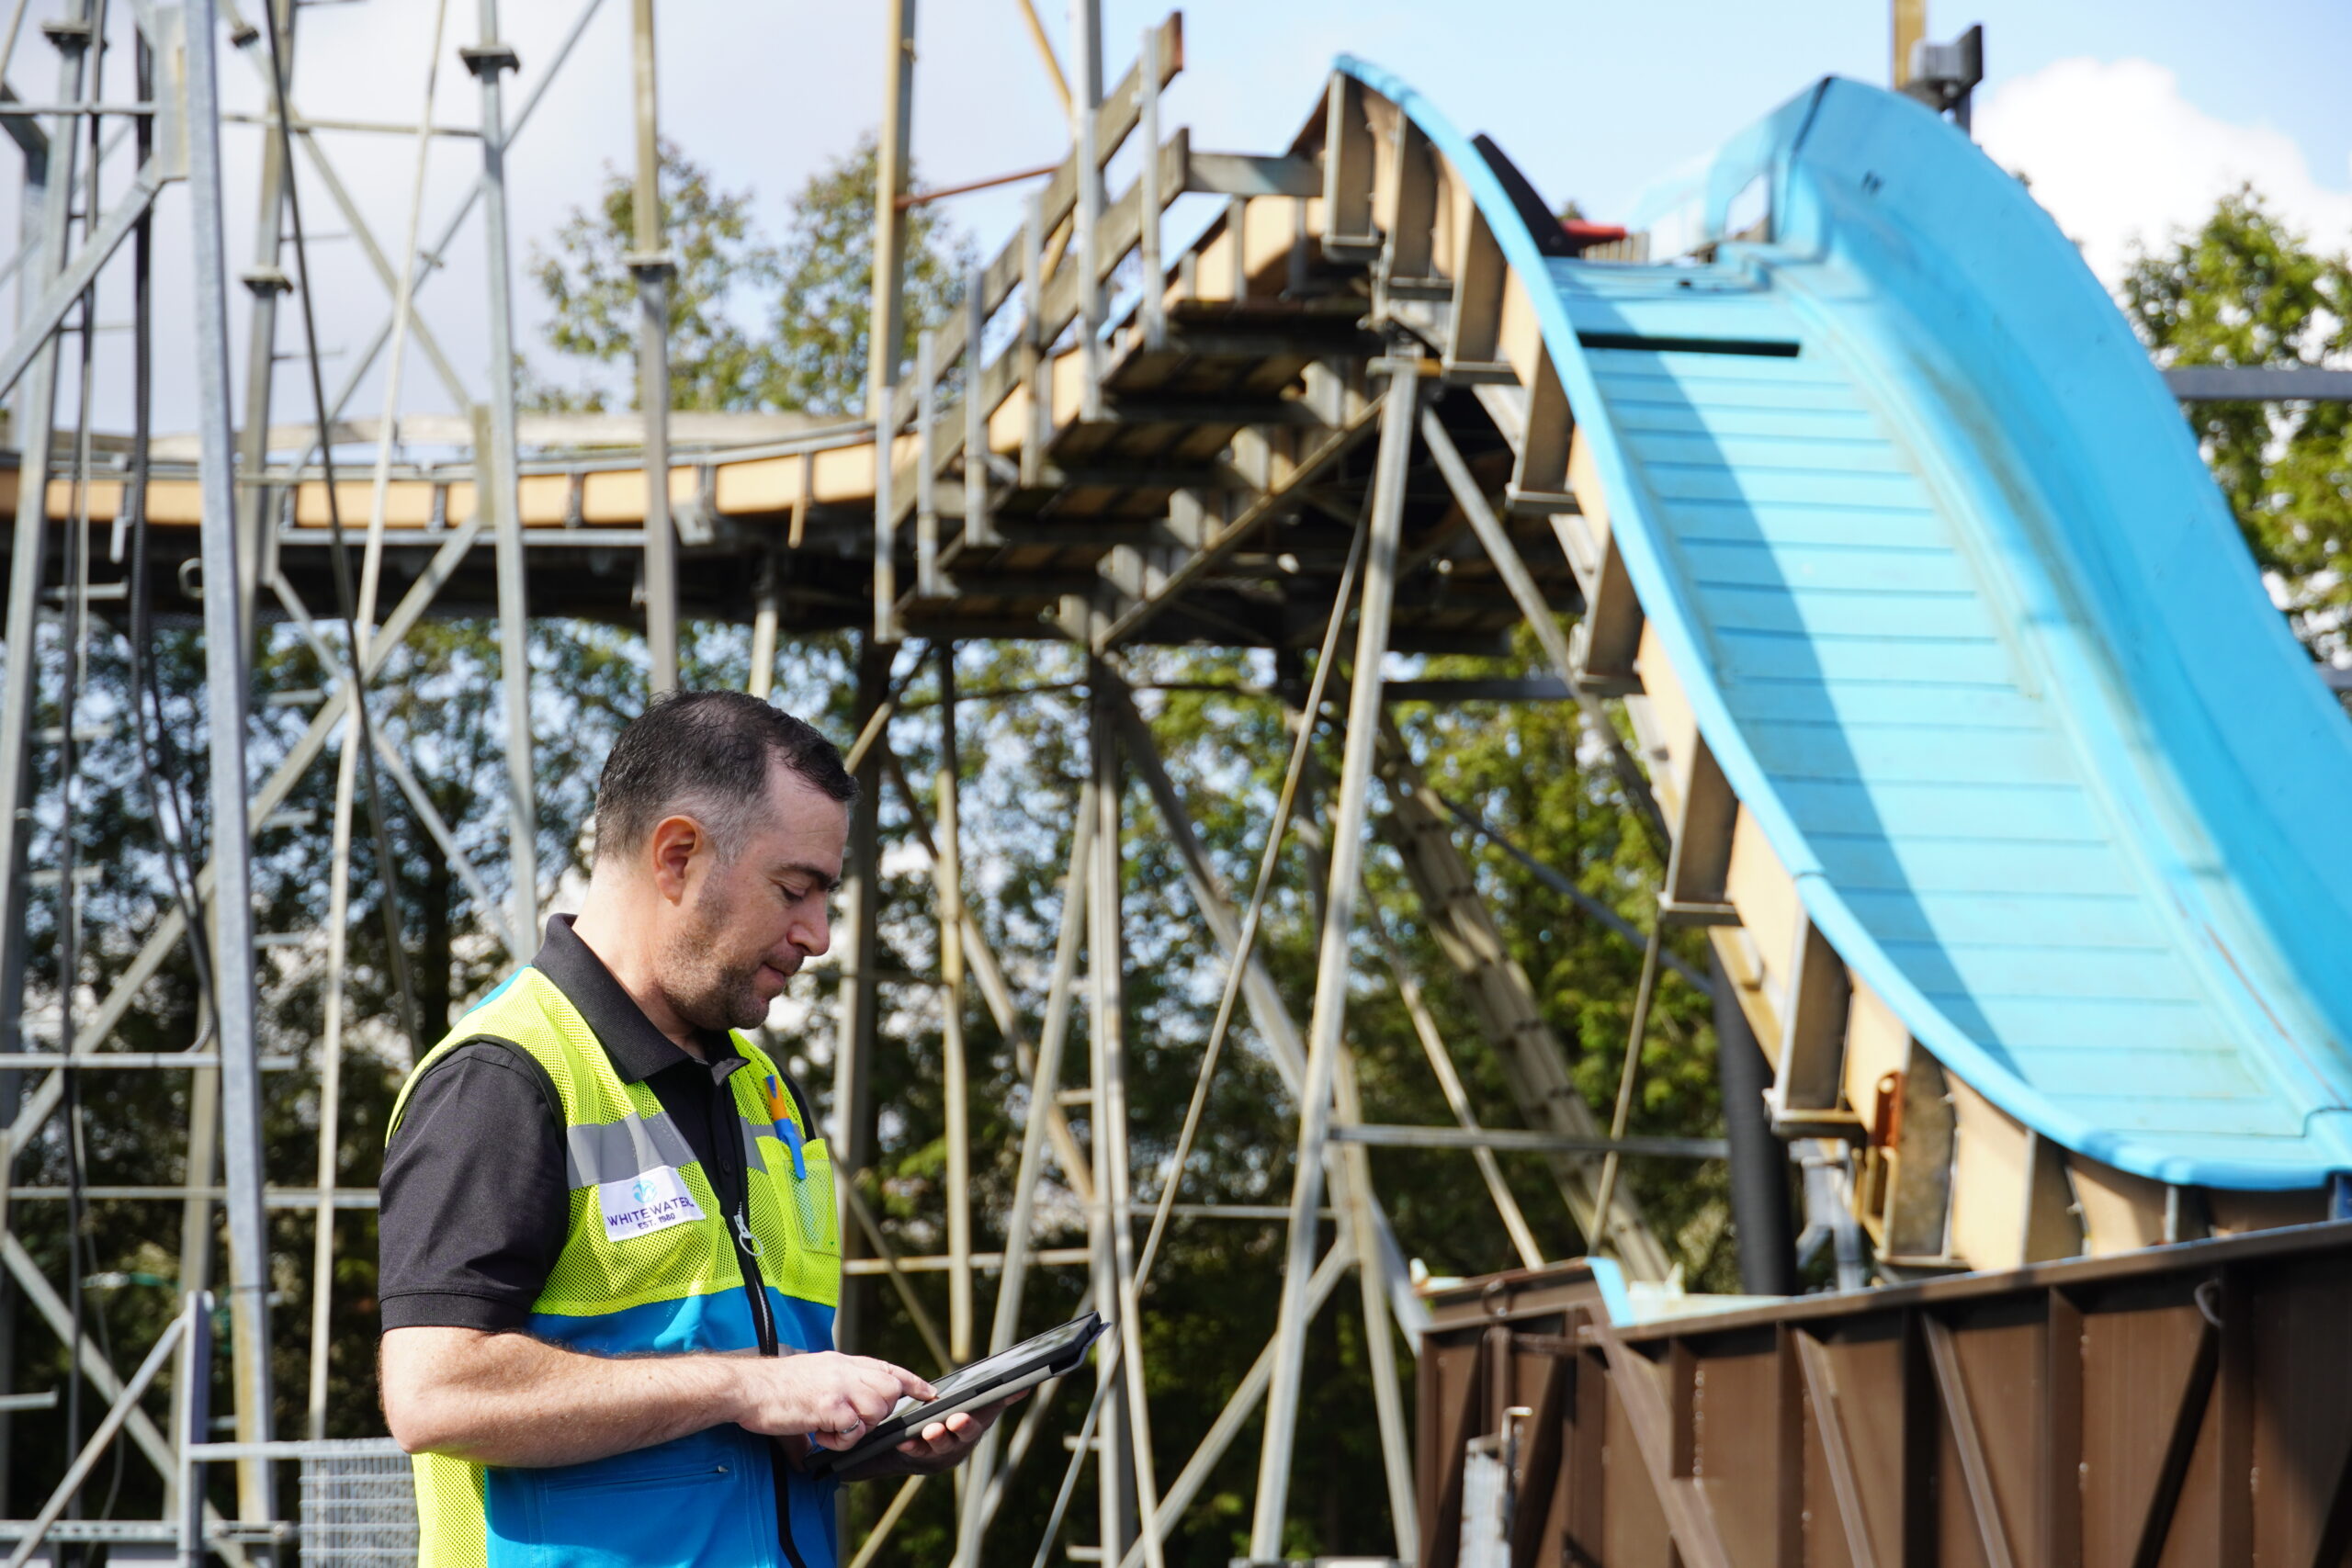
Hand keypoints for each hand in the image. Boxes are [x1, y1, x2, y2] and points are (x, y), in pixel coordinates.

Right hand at [730, 1352, 933, 1449]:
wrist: (745, 1387)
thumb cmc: (771, 1386)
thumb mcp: (810, 1375)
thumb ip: (832, 1390)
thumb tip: (836, 1420)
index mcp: (841, 1362)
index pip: (888, 1368)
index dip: (912, 1382)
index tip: (929, 1393)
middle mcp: (845, 1371)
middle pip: (889, 1393)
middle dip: (878, 1414)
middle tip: (850, 1424)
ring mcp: (839, 1388)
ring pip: (876, 1412)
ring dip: (858, 1430)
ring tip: (829, 1431)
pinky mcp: (829, 1407)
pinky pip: (853, 1431)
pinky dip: (839, 1442)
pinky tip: (819, 1436)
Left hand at [887, 1390, 1026, 1474]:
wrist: (934, 1447)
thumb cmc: (962, 1422)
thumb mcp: (984, 1410)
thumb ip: (1002, 1397)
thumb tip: (1025, 1385)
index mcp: (974, 1427)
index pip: (976, 1424)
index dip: (970, 1422)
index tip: (962, 1415)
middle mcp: (959, 1442)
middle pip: (959, 1437)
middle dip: (955, 1430)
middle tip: (949, 1422)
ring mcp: (940, 1450)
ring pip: (937, 1446)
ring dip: (934, 1438)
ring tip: (928, 1429)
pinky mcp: (920, 1455)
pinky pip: (915, 1452)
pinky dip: (910, 1446)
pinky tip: (904, 1442)